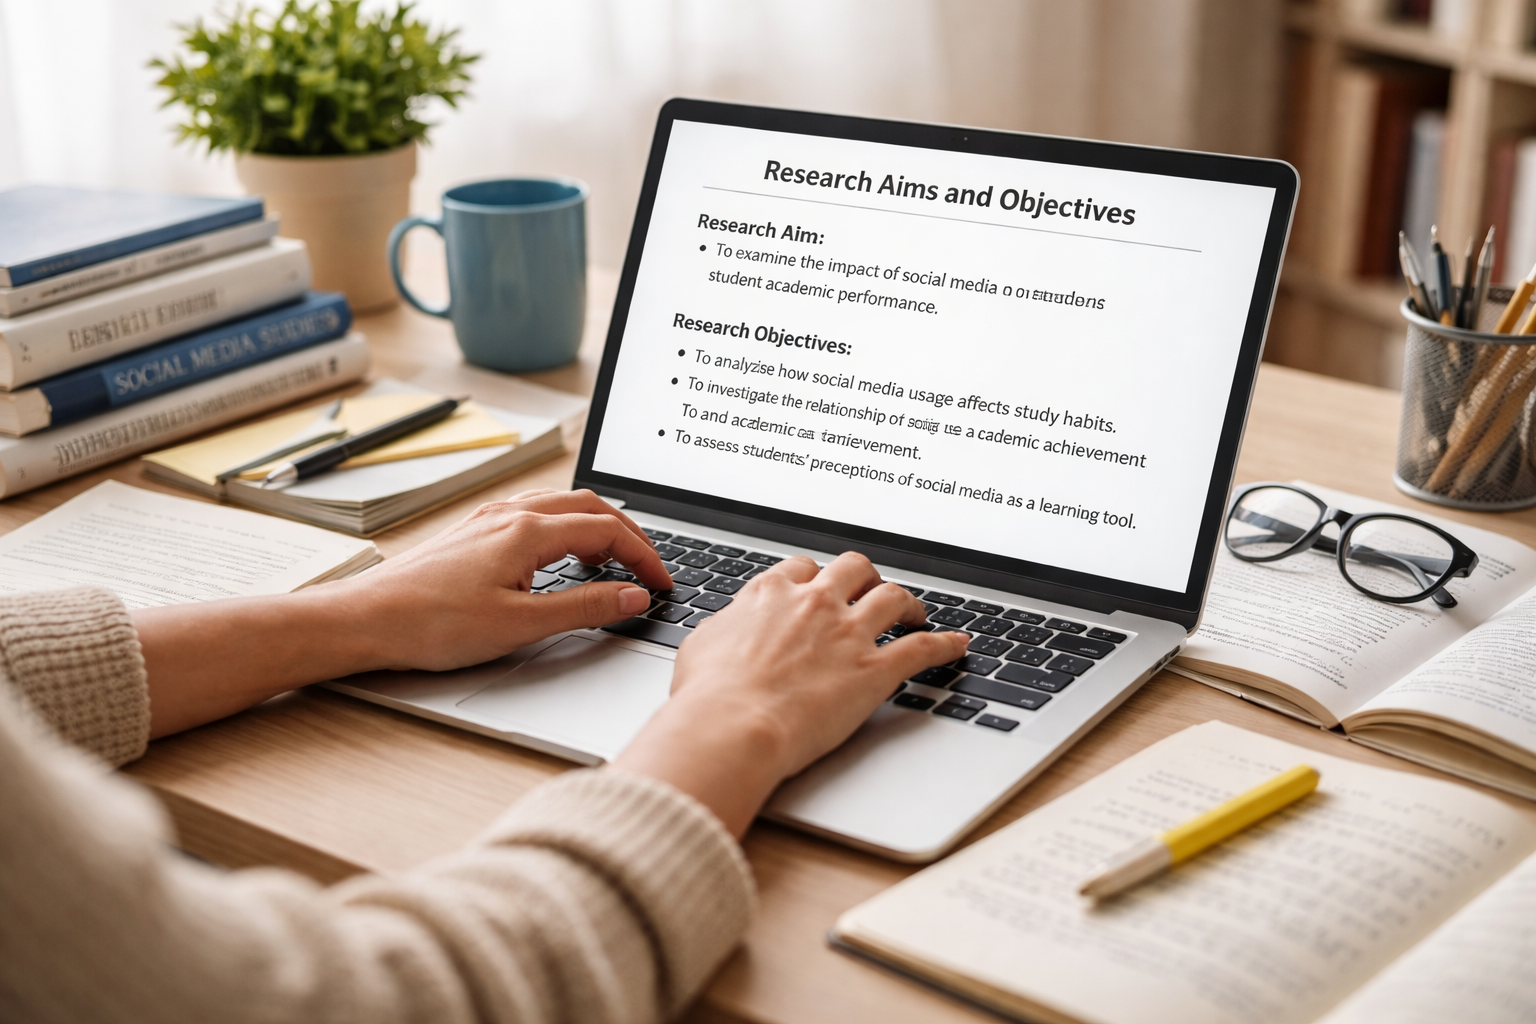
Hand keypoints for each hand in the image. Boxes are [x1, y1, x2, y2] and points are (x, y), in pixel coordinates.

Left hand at [343, 488, 671, 670]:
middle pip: (588, 506)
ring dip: (595, 527)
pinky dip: (563, 529)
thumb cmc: (431, 624)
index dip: (644, 556)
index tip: (662, 583)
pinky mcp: (472, 533)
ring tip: (611, 562)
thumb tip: (633, 596)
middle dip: (627, 533)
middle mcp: (509, 514)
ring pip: (559, 506)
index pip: (608, 530)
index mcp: (527, 531)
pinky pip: (533, 514)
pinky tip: (558, 558)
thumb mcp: (521, 625)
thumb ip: (585, 608)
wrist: (365, 620)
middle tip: (647, 568)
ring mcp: (488, 520)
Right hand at [612, 552, 968, 835]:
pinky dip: (945, 644)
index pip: (802, 568)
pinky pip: (922, 647)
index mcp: (771, 593)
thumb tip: (729, 626)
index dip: (815, 577)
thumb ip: (727, 627)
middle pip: (854, 568)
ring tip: (915, 612)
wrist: (732, 725)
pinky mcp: (874, 669)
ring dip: (908, 602)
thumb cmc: (708, 695)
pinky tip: (958, 645)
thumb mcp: (703, 644)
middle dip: (865, 577)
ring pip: (893, 597)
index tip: (820, 587)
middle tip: (870, 591)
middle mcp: (814, 603)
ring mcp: (848, 633)